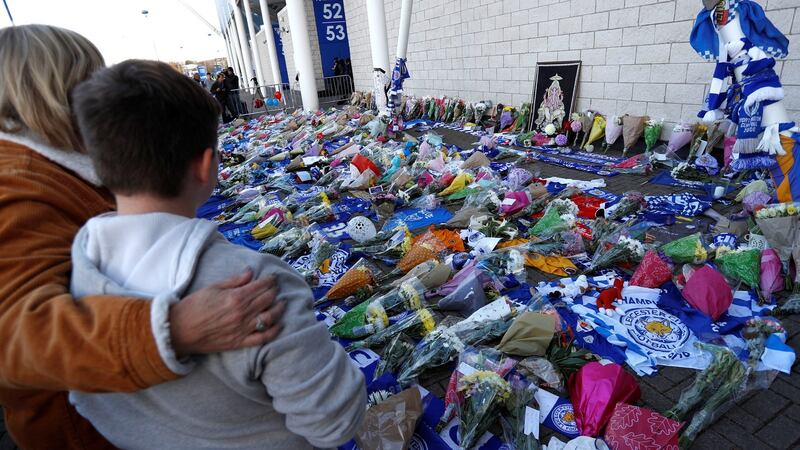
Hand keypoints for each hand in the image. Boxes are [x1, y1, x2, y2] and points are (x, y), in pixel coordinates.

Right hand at [168, 268, 285, 355]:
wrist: (179, 330)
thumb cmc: (193, 306)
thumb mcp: (213, 287)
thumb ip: (234, 280)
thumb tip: (250, 271)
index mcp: (235, 297)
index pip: (260, 286)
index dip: (270, 280)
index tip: (273, 277)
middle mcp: (242, 313)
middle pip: (267, 300)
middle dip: (274, 292)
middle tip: (277, 288)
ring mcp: (242, 329)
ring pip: (269, 318)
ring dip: (279, 309)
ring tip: (282, 303)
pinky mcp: (239, 342)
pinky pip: (262, 338)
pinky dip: (273, 331)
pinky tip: (279, 325)